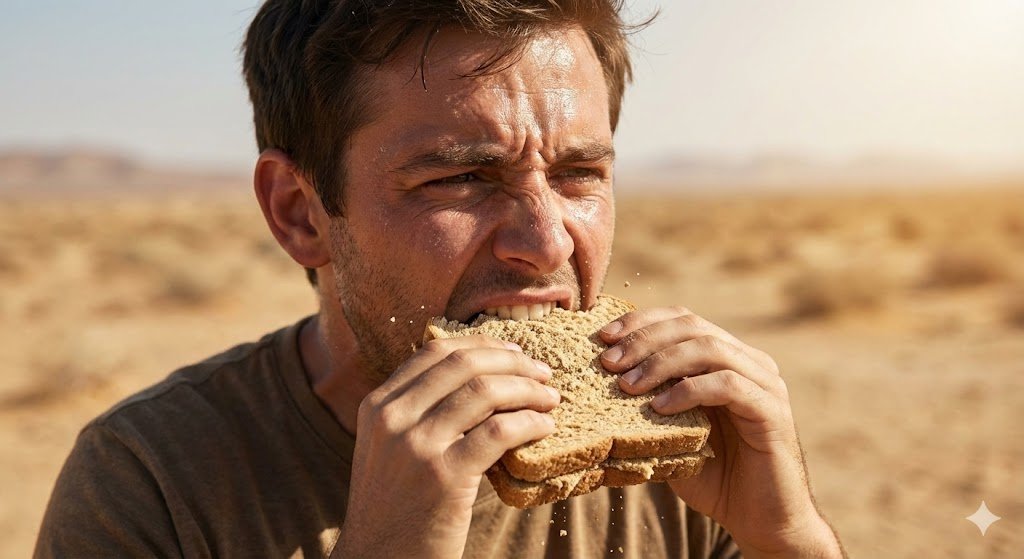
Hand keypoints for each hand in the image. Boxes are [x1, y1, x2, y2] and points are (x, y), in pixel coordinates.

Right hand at [333, 335, 559, 558]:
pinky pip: (499, 431)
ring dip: (529, 390)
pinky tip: (544, 428)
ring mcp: (416, 446)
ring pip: (484, 391)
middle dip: (513, 363)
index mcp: (378, 405)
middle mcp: (392, 418)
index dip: (483, 346)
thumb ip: (419, 413)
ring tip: (551, 401)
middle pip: (463, 364)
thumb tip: (481, 379)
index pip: (435, 352)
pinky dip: (530, 423)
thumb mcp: (390, 449)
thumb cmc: (396, 507)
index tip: (515, 353)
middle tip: (543, 373)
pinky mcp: (443, 476)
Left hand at [599, 307, 843, 557]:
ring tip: (627, 385)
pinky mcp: (772, 411)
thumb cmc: (712, 475)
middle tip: (608, 362)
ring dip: (661, 362)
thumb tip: (602, 379)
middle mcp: (749, 361)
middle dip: (644, 339)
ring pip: (709, 348)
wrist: (759, 519)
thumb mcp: (672, 431)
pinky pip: (729, 385)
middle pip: (692, 325)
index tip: (604, 336)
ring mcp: (765, 383)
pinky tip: (660, 408)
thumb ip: (650, 401)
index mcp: (727, 357)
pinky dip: (689, 391)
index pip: (681, 319)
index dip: (641, 321)